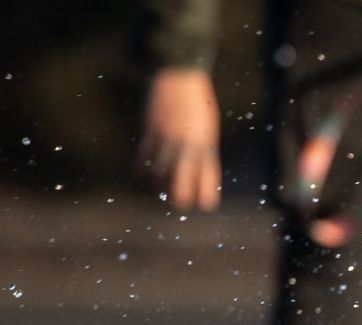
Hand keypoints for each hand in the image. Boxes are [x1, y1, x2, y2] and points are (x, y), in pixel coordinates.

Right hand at [135, 68, 221, 211]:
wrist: (180, 72)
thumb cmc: (199, 101)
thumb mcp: (209, 129)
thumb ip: (205, 150)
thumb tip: (200, 170)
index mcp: (206, 144)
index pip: (208, 178)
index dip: (207, 194)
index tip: (206, 205)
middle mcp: (187, 144)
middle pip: (182, 180)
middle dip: (180, 196)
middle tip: (178, 203)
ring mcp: (167, 137)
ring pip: (161, 171)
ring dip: (160, 184)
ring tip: (160, 190)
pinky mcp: (151, 128)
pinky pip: (145, 154)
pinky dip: (143, 168)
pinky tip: (143, 176)